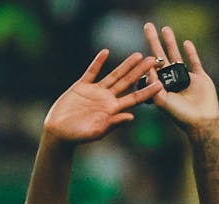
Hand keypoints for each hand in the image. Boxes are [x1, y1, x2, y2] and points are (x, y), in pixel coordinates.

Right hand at [43, 50, 161, 144]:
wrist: (57, 132)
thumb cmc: (76, 137)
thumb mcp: (96, 131)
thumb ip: (113, 123)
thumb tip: (131, 117)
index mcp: (113, 110)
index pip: (134, 99)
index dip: (147, 91)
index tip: (160, 83)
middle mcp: (107, 100)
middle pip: (128, 82)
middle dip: (141, 72)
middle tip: (155, 60)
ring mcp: (95, 92)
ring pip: (114, 75)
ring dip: (126, 65)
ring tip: (138, 55)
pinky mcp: (81, 87)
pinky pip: (92, 72)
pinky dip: (98, 62)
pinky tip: (106, 52)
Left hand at [143, 23, 218, 137]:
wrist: (202, 122)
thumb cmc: (180, 116)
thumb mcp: (163, 102)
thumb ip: (154, 87)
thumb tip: (147, 70)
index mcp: (160, 86)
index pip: (151, 67)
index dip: (145, 55)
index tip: (138, 45)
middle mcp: (171, 81)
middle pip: (161, 56)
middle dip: (154, 41)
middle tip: (148, 26)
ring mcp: (186, 78)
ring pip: (176, 56)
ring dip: (171, 42)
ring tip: (165, 28)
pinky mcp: (200, 78)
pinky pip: (194, 62)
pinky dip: (191, 52)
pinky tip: (186, 42)